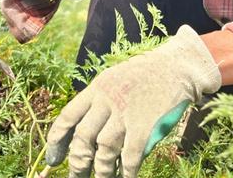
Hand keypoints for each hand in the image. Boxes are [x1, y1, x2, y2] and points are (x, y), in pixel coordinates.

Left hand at [45, 25, 220, 177]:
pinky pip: (129, 158)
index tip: (54, 157)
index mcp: (98, 87)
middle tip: (76, 175)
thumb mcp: (117, 77)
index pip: (68, 116)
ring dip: (101, 171)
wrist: (178, 67)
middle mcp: (107, 101)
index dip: (57, 140)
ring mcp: (125, 114)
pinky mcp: (144, 127)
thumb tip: (87, 128)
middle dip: (77, 162)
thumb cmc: (149, 73)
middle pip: (83, 138)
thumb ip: (101, 99)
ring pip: (103, 151)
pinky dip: (126, 172)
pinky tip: (126, 177)